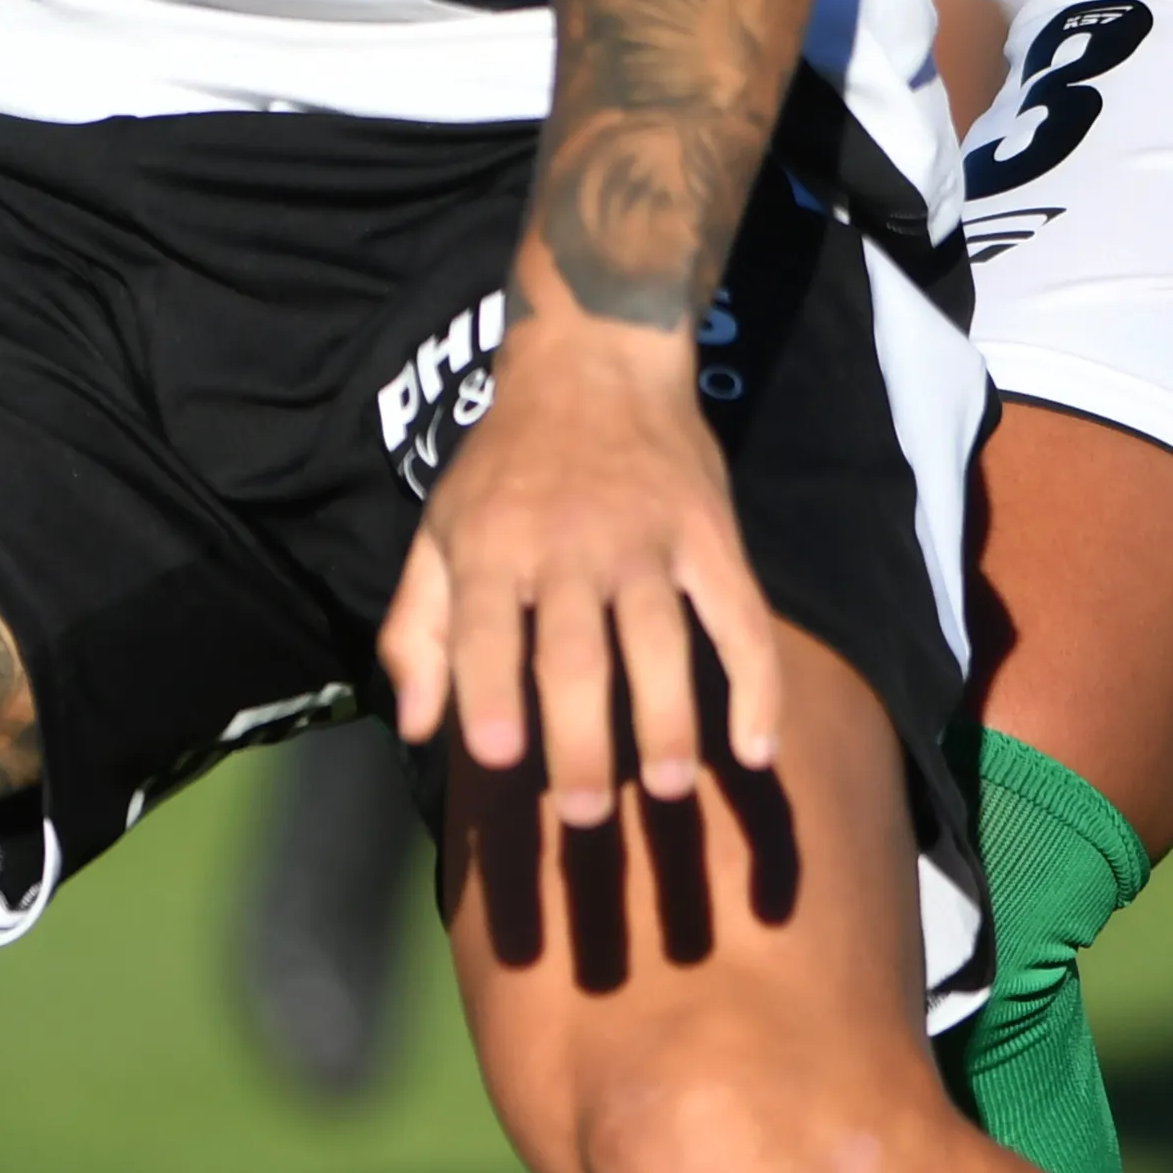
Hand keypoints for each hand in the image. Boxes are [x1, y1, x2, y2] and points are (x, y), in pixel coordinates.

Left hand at [378, 304, 786, 828]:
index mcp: (491, 545)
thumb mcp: (440, 531)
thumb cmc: (505, 465)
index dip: (488, 691)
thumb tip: (416, 726)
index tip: (500, 759)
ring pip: (660, 640)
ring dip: (667, 719)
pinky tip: (756, 748)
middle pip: (576, 652)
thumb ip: (419, 630)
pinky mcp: (708, 534)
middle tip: (587, 815)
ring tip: (669, 788)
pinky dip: (755, 683)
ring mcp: (645, 538)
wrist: (595, 357)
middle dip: (581, 738)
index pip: (484, 628)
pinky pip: (739, 616)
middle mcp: (567, 543)